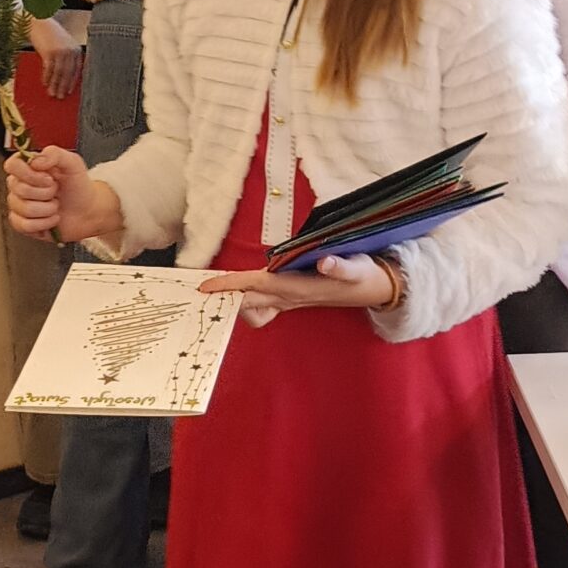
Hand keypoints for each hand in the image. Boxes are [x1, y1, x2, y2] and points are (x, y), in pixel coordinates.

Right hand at [5, 144, 119, 244]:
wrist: (88, 211)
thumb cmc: (79, 187)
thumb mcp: (73, 163)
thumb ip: (54, 154)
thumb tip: (34, 161)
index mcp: (29, 168)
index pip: (12, 166)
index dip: (30, 174)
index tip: (48, 178)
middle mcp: (21, 185)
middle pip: (19, 189)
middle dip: (45, 193)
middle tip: (56, 192)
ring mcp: (20, 205)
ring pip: (24, 209)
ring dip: (47, 209)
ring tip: (55, 205)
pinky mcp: (22, 224)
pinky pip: (24, 225)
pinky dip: (44, 224)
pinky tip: (52, 219)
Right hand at [28, 16, 84, 99]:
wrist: (38, 22)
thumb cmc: (49, 33)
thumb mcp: (63, 44)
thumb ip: (67, 57)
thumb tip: (64, 76)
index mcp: (76, 49)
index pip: (76, 70)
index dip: (72, 82)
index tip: (69, 91)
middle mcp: (70, 50)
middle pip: (68, 73)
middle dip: (63, 86)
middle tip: (60, 97)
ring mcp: (60, 51)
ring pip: (59, 73)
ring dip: (55, 85)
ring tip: (52, 93)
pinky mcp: (49, 52)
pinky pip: (49, 69)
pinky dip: (47, 78)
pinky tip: (45, 83)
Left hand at [200, 253, 395, 329]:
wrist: (374, 289)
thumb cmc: (364, 275)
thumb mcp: (357, 268)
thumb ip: (341, 266)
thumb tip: (325, 262)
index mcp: (298, 287)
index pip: (257, 285)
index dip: (231, 285)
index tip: (206, 287)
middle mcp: (289, 297)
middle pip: (246, 299)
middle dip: (221, 296)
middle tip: (194, 289)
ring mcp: (288, 301)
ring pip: (251, 305)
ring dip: (231, 299)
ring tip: (210, 289)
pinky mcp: (291, 300)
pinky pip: (261, 305)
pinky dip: (245, 299)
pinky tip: (236, 292)